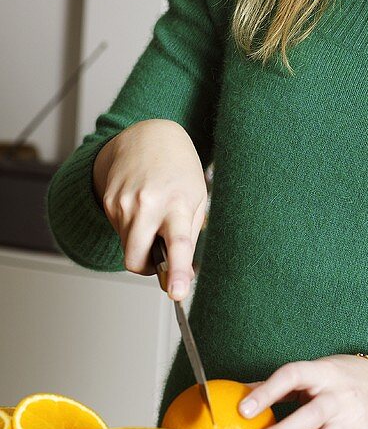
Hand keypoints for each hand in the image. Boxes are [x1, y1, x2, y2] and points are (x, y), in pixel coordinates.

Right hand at [93, 119, 207, 300]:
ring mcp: (123, 203)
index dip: (176, 271)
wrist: (148, 136)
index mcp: (177, 204)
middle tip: (160, 259)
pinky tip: (140, 206)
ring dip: (140, 244)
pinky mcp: (109, 202)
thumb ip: (189, 238)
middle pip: (136, 259)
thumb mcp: (196, 199)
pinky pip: (119, 232)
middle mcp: (147, 204)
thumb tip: (181, 278)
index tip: (177, 292)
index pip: (178, 244)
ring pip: (127, 248)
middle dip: (146, 268)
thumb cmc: (179, 170)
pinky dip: (131, 229)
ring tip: (153, 217)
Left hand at [237, 354, 367, 428]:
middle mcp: (341, 396)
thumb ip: (282, 384)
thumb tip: (239, 392)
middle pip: (311, 415)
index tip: (242, 408)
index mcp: (325, 372)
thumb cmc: (340, 379)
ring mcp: (351, 421)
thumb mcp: (316, 371)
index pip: (294, 375)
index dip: (268, 391)